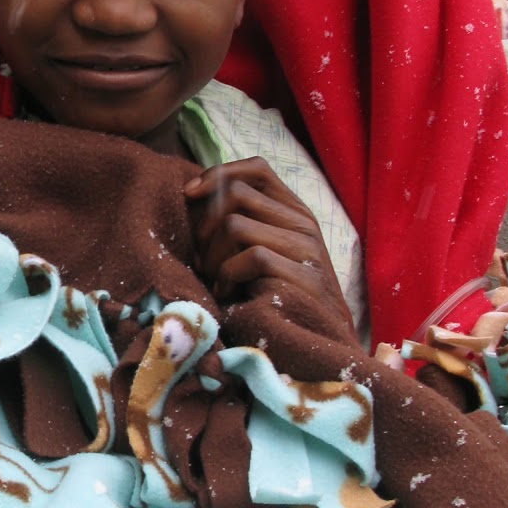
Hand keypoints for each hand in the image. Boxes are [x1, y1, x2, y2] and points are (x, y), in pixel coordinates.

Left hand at [184, 157, 354, 333]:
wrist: (318, 338)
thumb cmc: (276, 294)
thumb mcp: (260, 250)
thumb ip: (240, 221)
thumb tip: (191, 197)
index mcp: (293, 211)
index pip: (256, 169)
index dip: (217, 174)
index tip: (189, 195)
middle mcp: (303, 222)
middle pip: (234, 194)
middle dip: (204, 226)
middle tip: (201, 260)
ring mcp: (307, 247)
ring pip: (235, 225)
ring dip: (212, 256)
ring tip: (214, 280)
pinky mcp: (306, 275)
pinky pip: (251, 257)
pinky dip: (228, 276)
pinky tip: (227, 294)